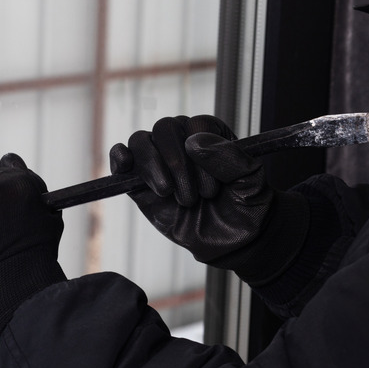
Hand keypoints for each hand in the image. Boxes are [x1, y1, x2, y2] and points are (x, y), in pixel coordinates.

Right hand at [110, 115, 308, 283]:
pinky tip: (125, 166)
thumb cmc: (244, 207)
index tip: (211, 187)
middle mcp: (182, 140)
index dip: (199, 154)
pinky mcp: (138, 182)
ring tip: (167, 193)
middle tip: (191, 197)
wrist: (232, 242)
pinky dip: (118, 157)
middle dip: (176, 163)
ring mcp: (158, 161)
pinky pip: (121, 157)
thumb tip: (194, 142)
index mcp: (209, 134)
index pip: (193, 125)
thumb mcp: (250, 182)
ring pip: (141, 140)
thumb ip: (230, 158)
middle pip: (164, 129)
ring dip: (152, 165)